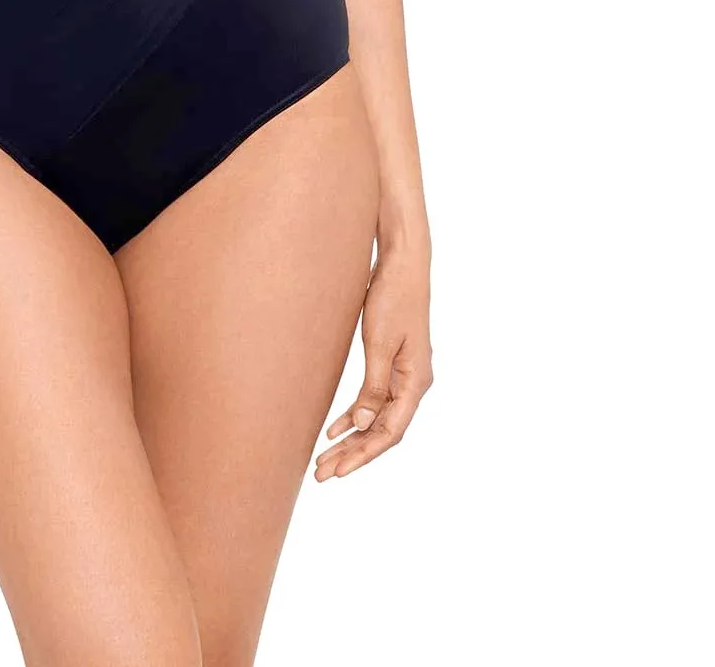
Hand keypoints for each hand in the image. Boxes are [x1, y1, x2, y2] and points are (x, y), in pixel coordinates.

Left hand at [313, 242, 431, 478]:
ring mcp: (404, 375)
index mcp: (416, 382)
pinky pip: (374, 400)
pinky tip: (334, 429)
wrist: (403, 263)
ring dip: (352, 439)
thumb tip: (360, 426)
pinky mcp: (391, 365)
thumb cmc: (393, 298)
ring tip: (324, 460)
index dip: (364, 453)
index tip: (338, 470)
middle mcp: (413, 384)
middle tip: (323, 475)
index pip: (390, 431)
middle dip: (353, 455)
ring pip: (377, 419)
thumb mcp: (378, 342)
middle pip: (383, 431)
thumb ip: (372, 387)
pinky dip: (354, 416)